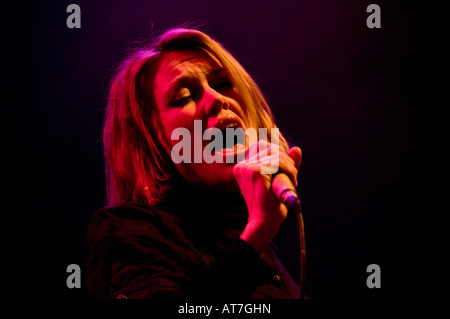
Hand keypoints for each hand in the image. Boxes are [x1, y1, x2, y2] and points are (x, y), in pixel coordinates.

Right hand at [233, 140, 301, 254]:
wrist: (266, 221)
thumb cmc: (271, 203)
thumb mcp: (279, 178)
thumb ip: (287, 163)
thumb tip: (297, 149)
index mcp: (242, 166)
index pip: (262, 146)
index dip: (278, 154)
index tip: (287, 169)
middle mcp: (241, 166)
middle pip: (269, 148)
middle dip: (286, 159)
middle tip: (292, 175)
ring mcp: (246, 168)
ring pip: (275, 155)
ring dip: (290, 166)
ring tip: (293, 179)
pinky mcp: (254, 172)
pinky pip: (277, 162)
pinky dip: (289, 170)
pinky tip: (292, 180)